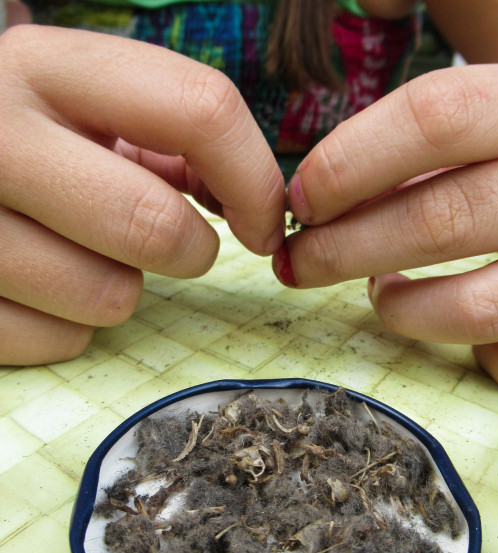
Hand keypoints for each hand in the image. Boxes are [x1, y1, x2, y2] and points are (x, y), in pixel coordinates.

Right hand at [0, 25, 284, 364]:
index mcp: (46, 68)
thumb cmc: (33, 142)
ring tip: (87, 255)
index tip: (265, 224)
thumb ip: (174, 138)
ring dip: (122, 289)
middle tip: (182, 248)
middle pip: (155, 223)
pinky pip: (62, 340)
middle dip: (193, 250)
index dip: (254, 180)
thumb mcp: (91, 108)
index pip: (199, 109)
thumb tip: (253, 202)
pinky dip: (71, 325)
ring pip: (111, 297)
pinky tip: (46, 289)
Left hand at [276, 64, 497, 390]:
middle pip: (446, 219)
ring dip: (403, 310)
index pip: (441, 116)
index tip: (302, 201)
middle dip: (346, 249)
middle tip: (298, 263)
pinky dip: (470, 353)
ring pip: (482, 307)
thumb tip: (318, 201)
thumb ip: (419, 154)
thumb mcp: (497, 131)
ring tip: (380, 294)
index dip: (351, 162)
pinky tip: (454, 324)